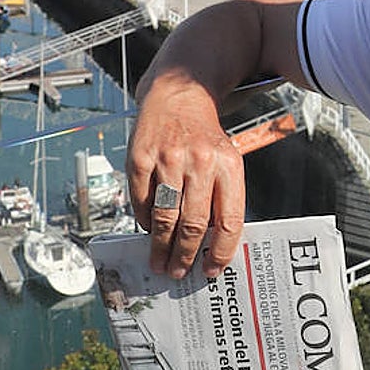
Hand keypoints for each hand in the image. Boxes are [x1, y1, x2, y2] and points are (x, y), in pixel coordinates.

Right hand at [127, 73, 245, 278]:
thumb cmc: (205, 139)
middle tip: (179, 272)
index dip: (221, 251)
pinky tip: (148, 231)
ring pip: (165, 217)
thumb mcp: (226, 161)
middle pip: (194, 224)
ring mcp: (168, 159)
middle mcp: (199, 161)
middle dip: (186, 256)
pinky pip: (142, 202)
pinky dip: (145, 222)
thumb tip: (213, 247)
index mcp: (229, 165)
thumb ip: (222, 199)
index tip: (212, 270)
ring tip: (160, 263)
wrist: (179, 96)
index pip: (229, 220)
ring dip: (162, 247)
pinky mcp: (140, 158)